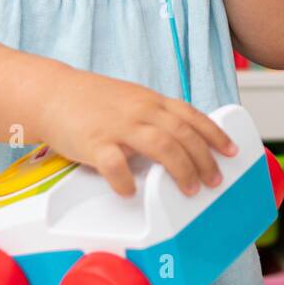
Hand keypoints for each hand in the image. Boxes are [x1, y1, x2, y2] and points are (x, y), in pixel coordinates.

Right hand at [39, 67, 237, 197]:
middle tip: (213, 181)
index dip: (215, 135)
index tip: (231, 151)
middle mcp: (141, 111)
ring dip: (181, 170)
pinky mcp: (94, 142)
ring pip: (162, 146)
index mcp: (151, 101)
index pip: (192, 116)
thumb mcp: (132, 100)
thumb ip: (155, 117)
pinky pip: (115, 164)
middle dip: (204, 160)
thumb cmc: (92, 101)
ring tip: (189, 190)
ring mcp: (118, 126)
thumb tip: (181, 140)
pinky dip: (126, 180)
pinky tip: (130, 191)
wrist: (52, 93)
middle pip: (183, 134)